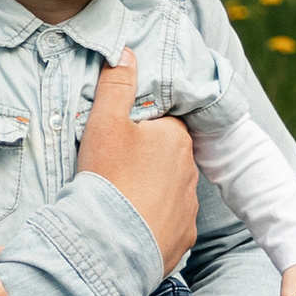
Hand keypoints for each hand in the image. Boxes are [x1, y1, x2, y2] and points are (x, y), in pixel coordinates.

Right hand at [74, 52, 197, 273]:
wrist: (110, 244)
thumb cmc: (108, 178)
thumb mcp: (105, 122)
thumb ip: (116, 84)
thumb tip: (126, 51)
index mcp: (176, 138)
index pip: (163, 123)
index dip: (140, 128)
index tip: (120, 137)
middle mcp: (190, 172)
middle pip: (168, 156)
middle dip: (147, 158)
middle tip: (116, 167)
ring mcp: (188, 208)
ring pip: (170, 189)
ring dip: (151, 191)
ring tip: (121, 198)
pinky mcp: (183, 237)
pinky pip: (168, 222)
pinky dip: (153, 221)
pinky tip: (131, 223)